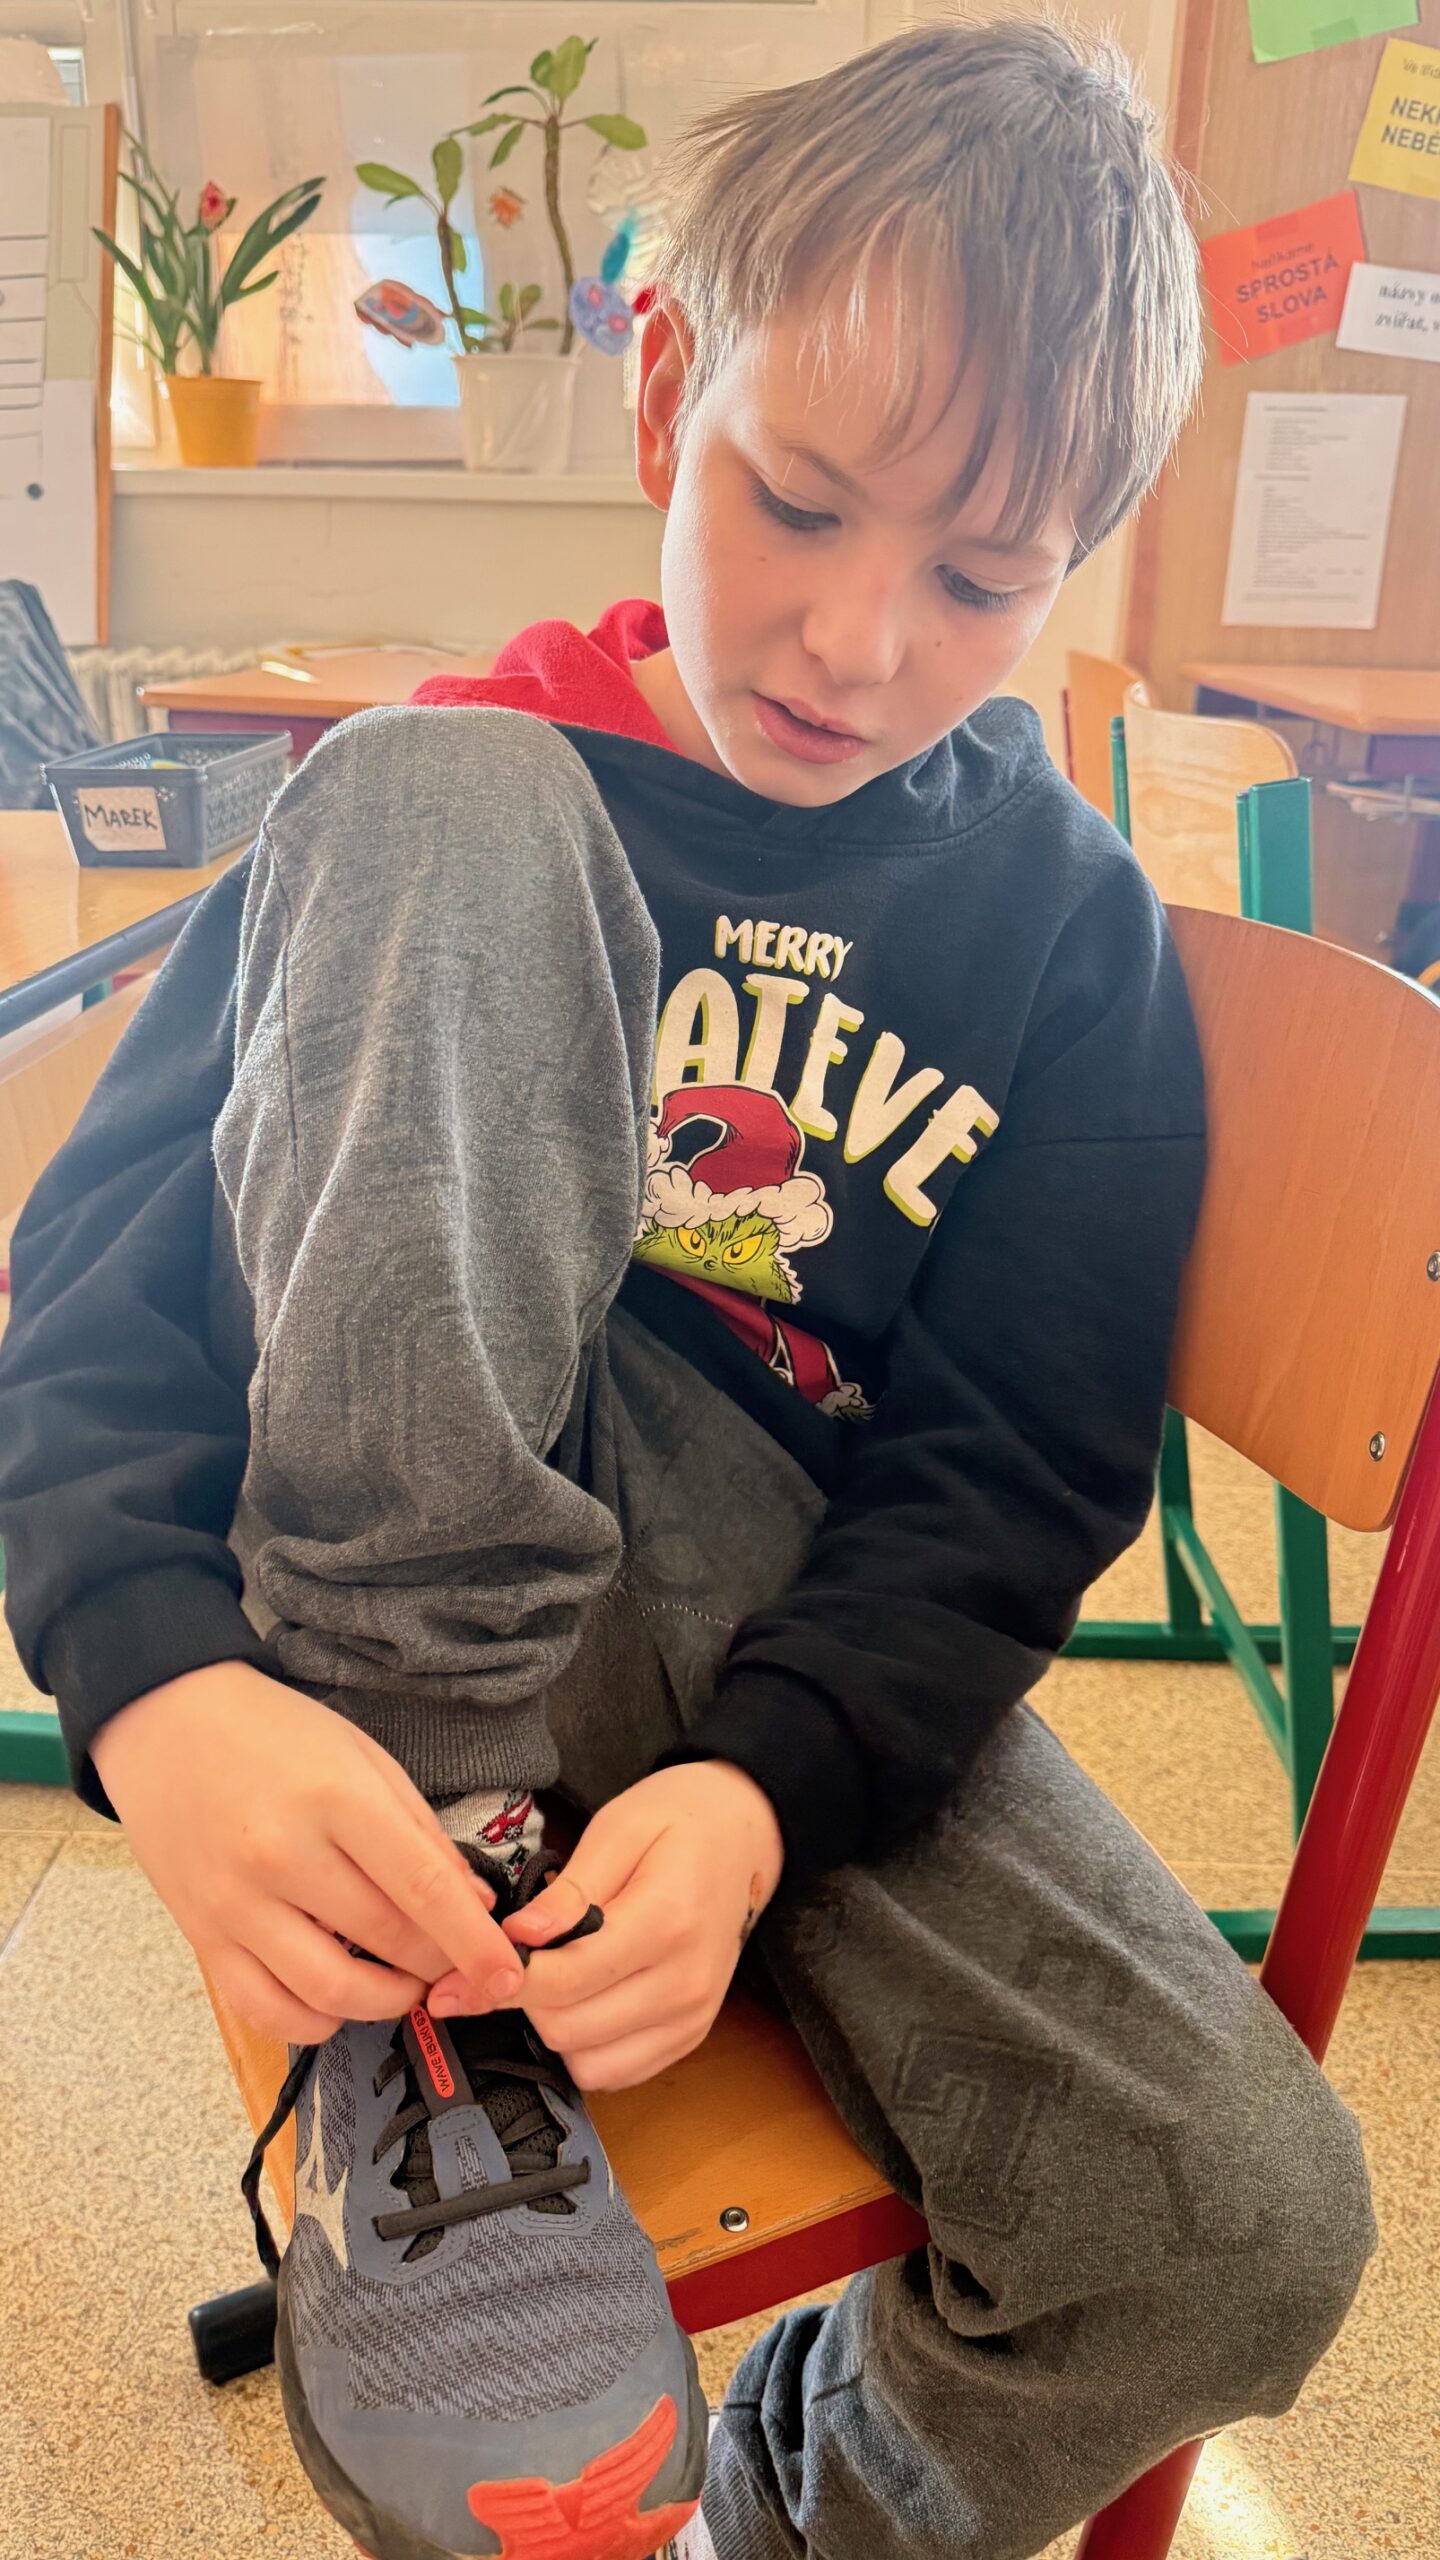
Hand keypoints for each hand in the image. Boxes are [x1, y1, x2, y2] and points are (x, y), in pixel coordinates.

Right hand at [91, 1661, 522, 2044]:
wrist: (169, 1725)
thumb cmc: (273, 1733)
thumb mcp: (364, 1757)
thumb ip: (421, 1833)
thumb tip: (474, 1904)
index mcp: (335, 1799)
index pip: (423, 1889)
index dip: (473, 1943)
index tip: (508, 1975)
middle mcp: (282, 1855)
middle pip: (386, 1941)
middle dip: (440, 1966)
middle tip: (459, 1966)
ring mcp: (237, 1902)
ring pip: (329, 1990)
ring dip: (386, 2002)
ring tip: (409, 1985)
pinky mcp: (203, 1935)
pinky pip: (265, 2008)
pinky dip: (315, 2021)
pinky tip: (341, 2000)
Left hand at [428, 1761, 784, 2090]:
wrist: (744, 1838)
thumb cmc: (678, 1822)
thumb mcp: (618, 1828)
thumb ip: (568, 1890)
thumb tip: (518, 1937)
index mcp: (666, 1922)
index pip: (564, 1978)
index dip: (501, 1979)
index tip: (459, 1970)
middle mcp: (683, 1982)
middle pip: (568, 2028)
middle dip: (519, 2001)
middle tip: (501, 1965)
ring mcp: (692, 2017)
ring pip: (587, 2063)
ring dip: (550, 2028)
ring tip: (546, 1979)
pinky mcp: (690, 2036)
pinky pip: (617, 2073)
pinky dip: (583, 2048)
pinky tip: (577, 2002)